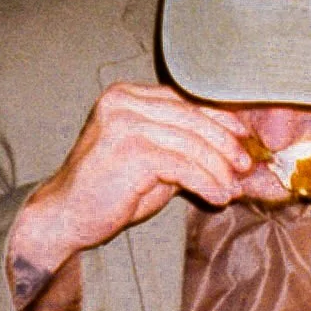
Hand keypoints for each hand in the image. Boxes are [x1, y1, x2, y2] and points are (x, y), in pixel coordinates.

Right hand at [9, 82, 282, 290]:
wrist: (66, 215)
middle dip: (225, 143)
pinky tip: (217, 197)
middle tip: (245, 166)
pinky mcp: (130, 151)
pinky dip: (206, 182)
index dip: (220, 118)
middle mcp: (123, 101)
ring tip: (231, 189)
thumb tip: (235, 150)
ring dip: (218, 169)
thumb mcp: (152, 159)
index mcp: (127, 95)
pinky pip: (183, 165)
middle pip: (192, 117)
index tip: (244, 139)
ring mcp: (125, 123)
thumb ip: (184, 146)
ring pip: (192, 142)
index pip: (185, 100)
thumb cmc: (110, 190)